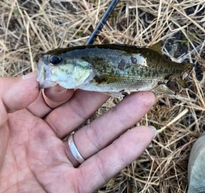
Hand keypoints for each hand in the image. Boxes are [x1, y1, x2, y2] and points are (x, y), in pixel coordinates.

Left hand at [0, 72, 155, 192]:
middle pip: (81, 111)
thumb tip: (34, 77)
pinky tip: (144, 135)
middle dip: (106, 93)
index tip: (86, 69)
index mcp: (20, 118)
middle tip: (128, 76)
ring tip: (146, 98)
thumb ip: (5, 93)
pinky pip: (99, 170)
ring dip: (123, 118)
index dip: (71, 81)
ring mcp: (55, 163)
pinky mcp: (66, 189)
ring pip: (96, 137)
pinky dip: (124, 153)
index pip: (54, 93)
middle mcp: (42, 138)